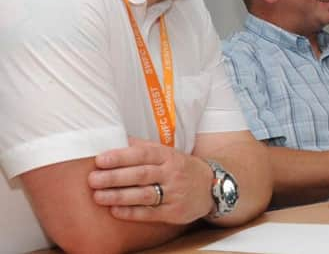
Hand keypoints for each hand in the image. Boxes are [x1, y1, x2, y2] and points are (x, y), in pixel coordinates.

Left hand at [88, 137, 213, 223]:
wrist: (211, 186)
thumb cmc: (182, 167)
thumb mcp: (168, 153)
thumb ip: (145, 147)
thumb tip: (119, 138)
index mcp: (168, 155)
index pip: (143, 154)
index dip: (121, 157)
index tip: (100, 160)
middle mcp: (172, 173)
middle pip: (141, 174)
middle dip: (115, 177)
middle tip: (93, 179)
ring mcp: (175, 193)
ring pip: (145, 194)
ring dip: (120, 196)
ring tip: (98, 196)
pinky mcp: (175, 212)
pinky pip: (151, 213)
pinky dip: (132, 212)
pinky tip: (116, 211)